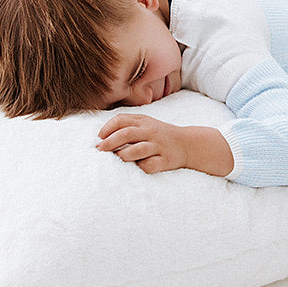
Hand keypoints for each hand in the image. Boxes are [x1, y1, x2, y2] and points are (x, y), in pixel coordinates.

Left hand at [96, 114, 232, 176]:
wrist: (188, 144)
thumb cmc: (159, 134)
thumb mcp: (146, 122)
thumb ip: (127, 124)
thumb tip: (102, 136)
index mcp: (143, 122)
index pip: (122, 120)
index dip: (107, 127)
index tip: (99, 137)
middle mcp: (151, 132)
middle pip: (127, 134)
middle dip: (110, 142)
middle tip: (100, 149)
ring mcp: (158, 147)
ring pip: (138, 150)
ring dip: (124, 155)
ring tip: (118, 158)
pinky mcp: (166, 161)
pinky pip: (150, 166)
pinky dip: (141, 167)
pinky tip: (137, 167)